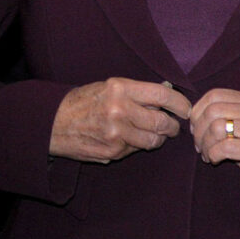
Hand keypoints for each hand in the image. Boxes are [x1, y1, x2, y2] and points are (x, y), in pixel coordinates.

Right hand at [49, 78, 190, 161]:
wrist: (53, 122)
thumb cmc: (86, 101)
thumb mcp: (111, 87)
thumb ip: (138, 93)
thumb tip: (169, 96)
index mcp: (121, 89)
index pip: (163, 96)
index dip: (180, 104)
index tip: (186, 109)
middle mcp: (120, 110)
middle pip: (162, 122)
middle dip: (173, 126)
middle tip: (174, 126)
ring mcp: (116, 133)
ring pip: (153, 140)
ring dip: (159, 139)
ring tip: (156, 134)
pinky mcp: (112, 151)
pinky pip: (136, 150)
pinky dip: (138, 145)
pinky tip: (130, 139)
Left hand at [190, 88, 239, 205]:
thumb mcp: (239, 128)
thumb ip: (222, 116)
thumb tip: (191, 115)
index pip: (214, 95)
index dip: (197, 112)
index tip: (195, 130)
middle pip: (212, 111)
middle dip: (198, 132)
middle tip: (200, 147)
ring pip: (216, 128)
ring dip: (205, 145)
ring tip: (208, 155)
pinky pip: (224, 147)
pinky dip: (213, 155)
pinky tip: (216, 160)